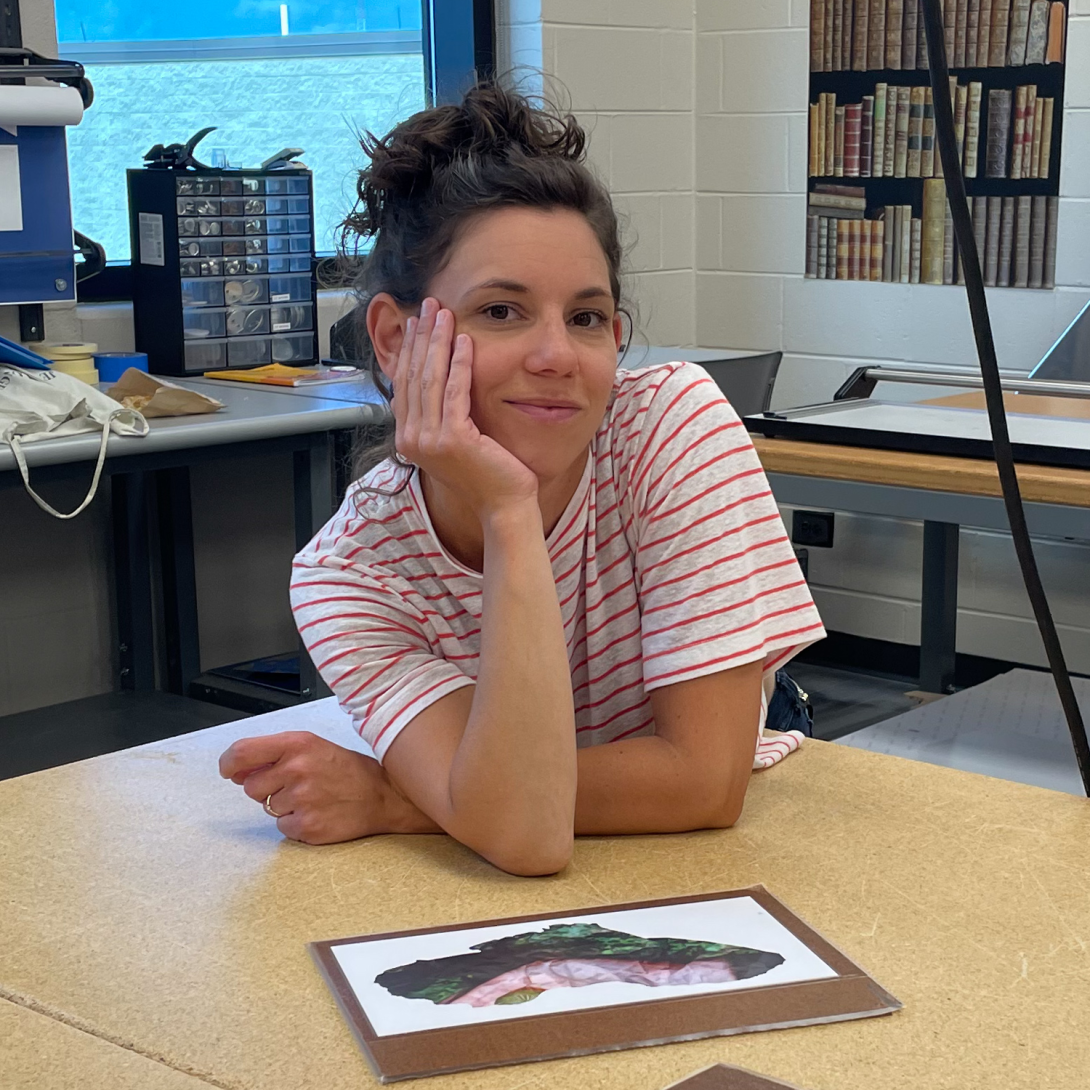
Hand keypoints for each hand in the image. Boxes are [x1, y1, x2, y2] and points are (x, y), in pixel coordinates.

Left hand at [218, 731, 429, 843]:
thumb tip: (235, 771)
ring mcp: (302, 799)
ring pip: (267, 808)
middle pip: (251, 787)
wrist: (384, 795)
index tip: (229, 770)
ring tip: (313, 797)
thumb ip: (274, 754)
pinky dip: (296, 823)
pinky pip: (283, 827)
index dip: (229, 763)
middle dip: (267, 788)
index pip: (242, 752)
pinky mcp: (307, 826)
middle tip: (297, 784)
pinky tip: (318, 812)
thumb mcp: (313, 747)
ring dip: (284, 806)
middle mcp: (297, 769)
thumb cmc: (347, 770)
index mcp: (297, 744)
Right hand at [394, 297, 538, 518]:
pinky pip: (455, 392)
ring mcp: (429, 441)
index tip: (415, 323)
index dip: (408, 350)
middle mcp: (411, 439)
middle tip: (428, 306)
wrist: (503, 505)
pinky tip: (465, 341)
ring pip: (430, 379)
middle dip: (420, 336)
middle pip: (412, 375)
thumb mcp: (454, 442)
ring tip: (444, 314)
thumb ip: (439, 416)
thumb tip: (435, 383)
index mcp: (408, 439)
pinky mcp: (452, 440)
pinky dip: (459, 363)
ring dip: (437, 341)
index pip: (404, 384)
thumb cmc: (486, 475)